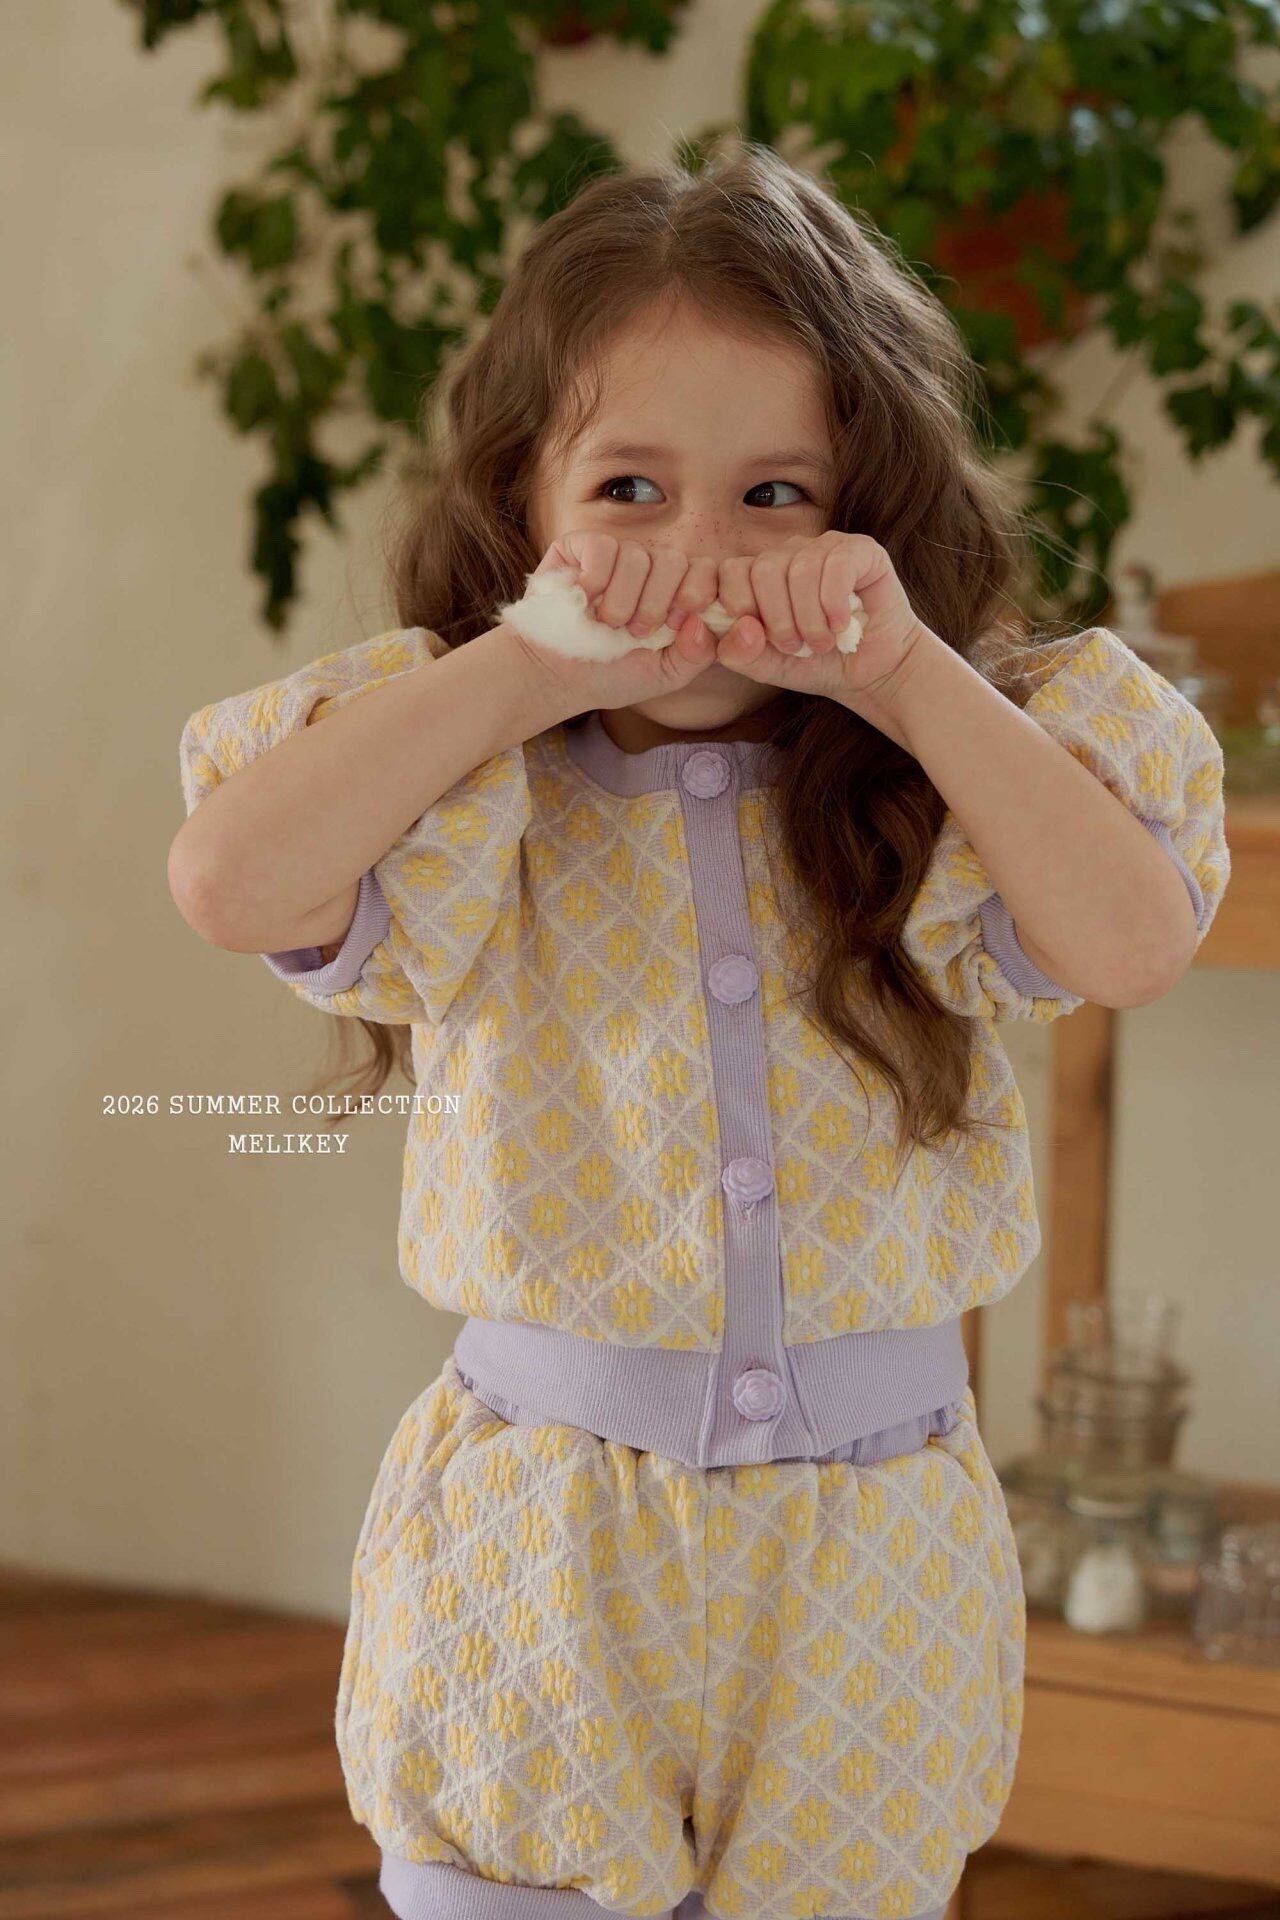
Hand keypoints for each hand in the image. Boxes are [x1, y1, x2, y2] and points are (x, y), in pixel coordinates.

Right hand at [504, 532, 719, 719]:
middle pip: (674, 559)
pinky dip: (596, 580)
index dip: (695, 594)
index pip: (705, 570)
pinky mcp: (581, 547)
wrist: (555, 677)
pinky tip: (584, 600)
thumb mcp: (664, 675)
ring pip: (638, 555)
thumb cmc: (609, 675)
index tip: (674, 625)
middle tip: (635, 632)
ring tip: (606, 623)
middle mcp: (649, 570)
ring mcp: (616, 556)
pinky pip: (604, 547)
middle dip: (655, 604)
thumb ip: (697, 655)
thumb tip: (703, 621)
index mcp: (674, 593)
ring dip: (621, 600)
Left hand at [713, 533, 930, 716]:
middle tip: (795, 646)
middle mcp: (790, 553)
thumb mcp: (768, 667)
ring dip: (810, 618)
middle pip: (764, 568)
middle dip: (777, 619)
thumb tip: (741, 625)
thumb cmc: (817, 665)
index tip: (759, 639)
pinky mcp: (860, 550)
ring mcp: (825, 547)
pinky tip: (842, 625)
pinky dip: (835, 603)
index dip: (737, 604)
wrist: (871, 672)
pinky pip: (836, 565)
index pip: (730, 570)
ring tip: (823, 643)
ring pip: (800, 569)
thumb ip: (739, 652)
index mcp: (761, 575)